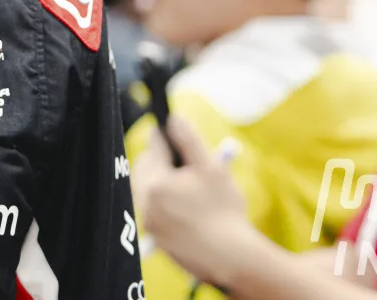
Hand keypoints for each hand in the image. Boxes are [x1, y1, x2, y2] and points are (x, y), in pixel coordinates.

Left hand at [132, 113, 252, 286]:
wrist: (231, 258)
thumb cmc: (224, 211)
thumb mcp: (211, 168)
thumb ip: (189, 139)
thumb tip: (172, 118)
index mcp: (156, 182)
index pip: (153, 145)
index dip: (168, 138)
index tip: (177, 135)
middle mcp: (144, 201)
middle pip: (145, 167)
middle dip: (162, 162)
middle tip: (186, 166)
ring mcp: (148, 221)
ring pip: (148, 188)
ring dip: (163, 183)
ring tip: (190, 189)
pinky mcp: (154, 237)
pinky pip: (153, 210)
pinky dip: (166, 204)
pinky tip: (188, 209)